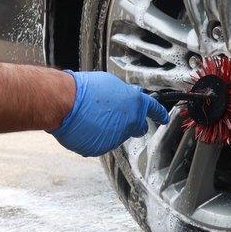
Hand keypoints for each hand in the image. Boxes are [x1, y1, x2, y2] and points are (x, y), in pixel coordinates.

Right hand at [50, 71, 168, 156]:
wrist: (66, 102)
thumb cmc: (85, 90)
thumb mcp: (112, 83)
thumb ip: (125, 94)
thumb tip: (128, 96)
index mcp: (136, 104)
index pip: (154, 109)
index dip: (160, 114)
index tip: (164, 118)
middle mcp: (131, 122)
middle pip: (138, 127)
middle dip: (132, 124)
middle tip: (117, 117)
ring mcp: (117, 137)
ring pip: (116, 135)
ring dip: (109, 128)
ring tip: (91, 116)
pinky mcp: (102, 148)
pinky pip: (100, 143)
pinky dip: (94, 136)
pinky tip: (85, 125)